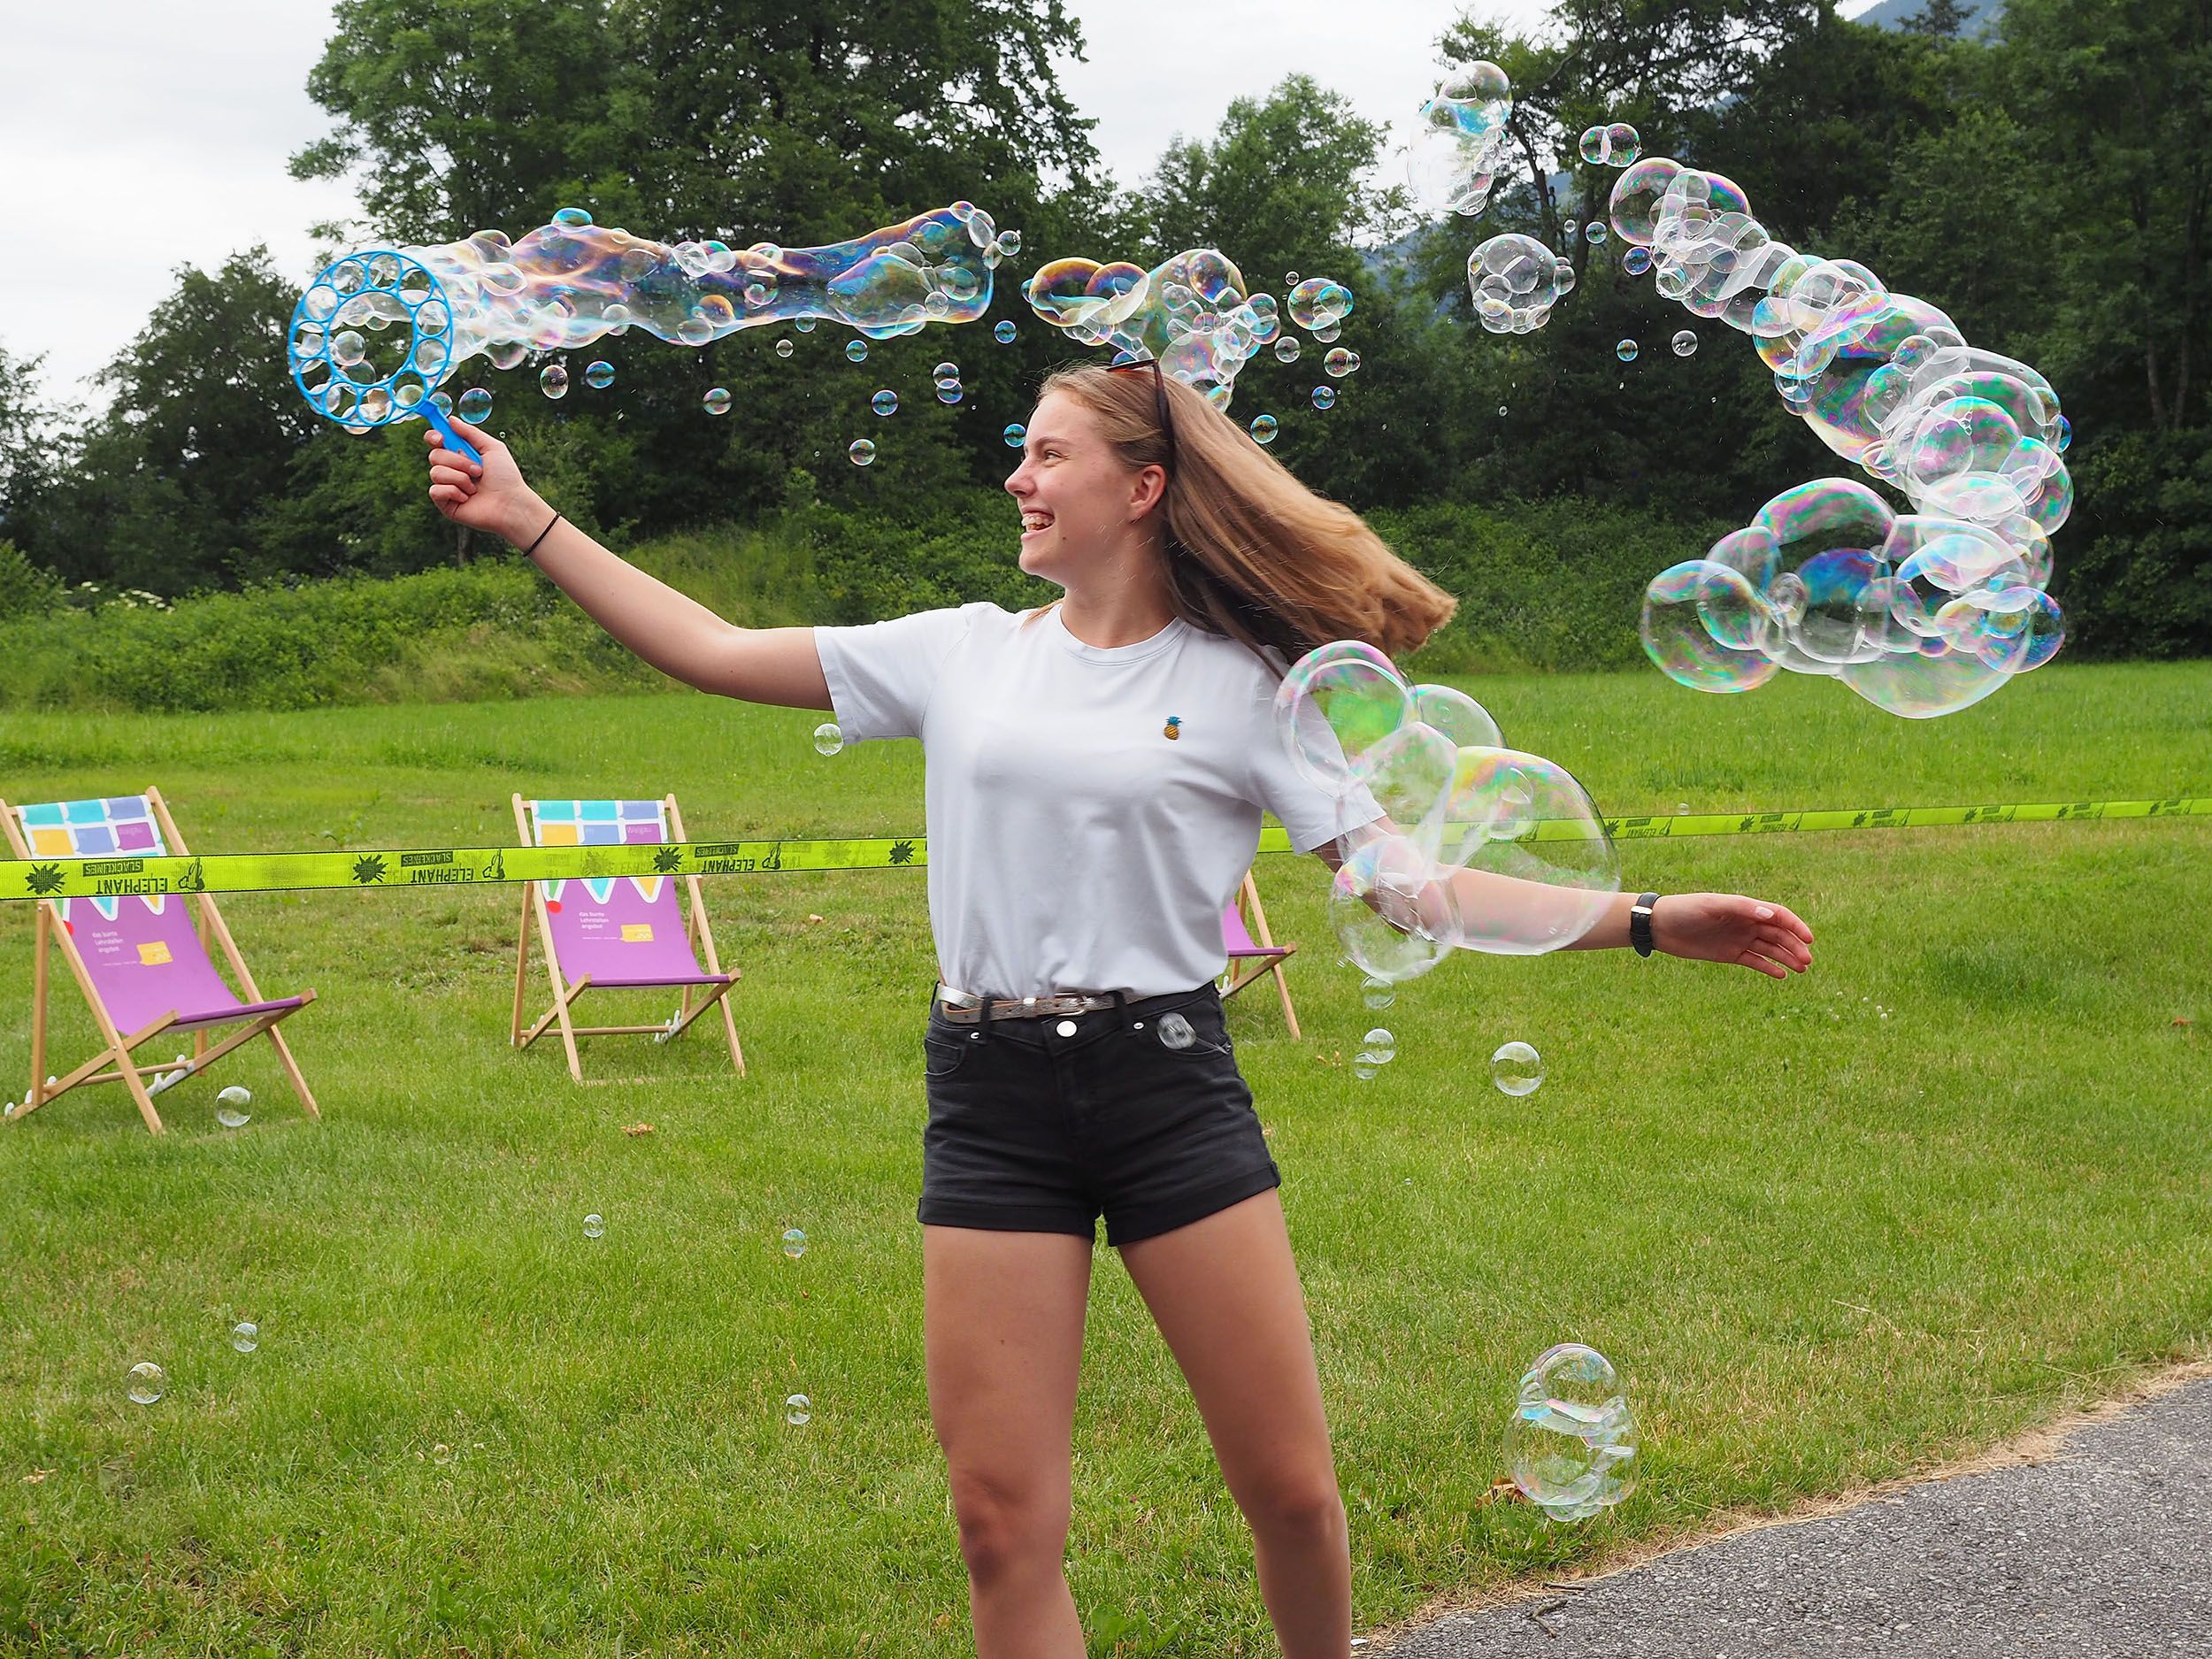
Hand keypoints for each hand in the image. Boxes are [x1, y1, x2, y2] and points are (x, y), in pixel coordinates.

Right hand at [423, 417, 547, 544]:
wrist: (511, 504)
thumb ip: (471, 432)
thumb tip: (451, 419)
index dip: (433, 437)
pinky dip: (453, 492)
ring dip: (460, 478)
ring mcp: (447, 487)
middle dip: (458, 461)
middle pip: (434, 455)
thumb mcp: (492, 448)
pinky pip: (435, 490)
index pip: (435, 441)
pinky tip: (467, 498)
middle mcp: (451, 470)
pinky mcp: (445, 504)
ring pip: (435, 472)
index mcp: (460, 455)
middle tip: (478, 471)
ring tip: (476, 487)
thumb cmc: (506, 477)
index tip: (440, 438)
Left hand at [1652, 893, 1812, 979]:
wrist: (1660, 926)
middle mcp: (1746, 923)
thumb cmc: (1686, 909)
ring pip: (1770, 949)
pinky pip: (1754, 961)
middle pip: (1778, 934)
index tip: (1809, 940)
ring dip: (1787, 958)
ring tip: (1801, 970)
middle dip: (1794, 947)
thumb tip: (1769, 914)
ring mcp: (1739, 939)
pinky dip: (1768, 968)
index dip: (1796, 926)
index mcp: (1745, 908)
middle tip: (1807, 962)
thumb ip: (1740, 908)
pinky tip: (1782, 975)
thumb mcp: (1712, 906)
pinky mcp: (1729, 954)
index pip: (1779, 915)